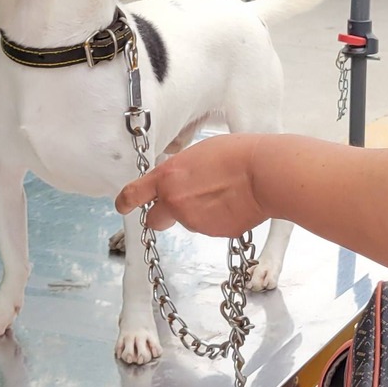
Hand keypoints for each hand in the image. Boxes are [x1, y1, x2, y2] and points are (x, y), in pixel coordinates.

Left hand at [115, 133, 269, 236]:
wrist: (265, 173)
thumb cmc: (237, 154)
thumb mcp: (198, 153)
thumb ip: (180, 171)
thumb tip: (178, 181)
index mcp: (167, 177)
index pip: (134, 194)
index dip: (125, 202)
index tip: (122, 206)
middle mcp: (174, 202)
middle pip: (155, 220)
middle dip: (164, 216)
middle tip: (182, 205)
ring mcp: (194, 221)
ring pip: (188, 222)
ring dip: (198, 213)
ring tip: (223, 194)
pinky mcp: (214, 233)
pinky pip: (210, 227)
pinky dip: (217, 220)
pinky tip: (234, 204)